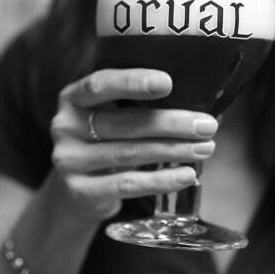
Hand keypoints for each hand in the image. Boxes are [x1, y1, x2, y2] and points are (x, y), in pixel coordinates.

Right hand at [50, 68, 217, 220]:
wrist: (77, 190)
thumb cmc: (107, 142)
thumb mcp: (114, 116)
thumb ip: (145, 105)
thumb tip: (210, 100)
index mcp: (73, 97)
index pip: (100, 84)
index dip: (132, 82)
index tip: (167, 82)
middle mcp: (64, 126)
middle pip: (122, 122)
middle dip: (170, 123)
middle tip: (207, 125)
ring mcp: (69, 160)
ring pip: (128, 153)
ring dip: (172, 150)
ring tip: (205, 148)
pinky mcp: (79, 191)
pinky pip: (126, 184)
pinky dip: (160, 181)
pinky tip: (186, 175)